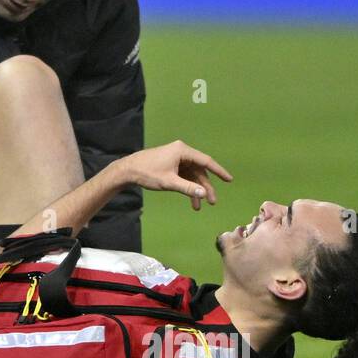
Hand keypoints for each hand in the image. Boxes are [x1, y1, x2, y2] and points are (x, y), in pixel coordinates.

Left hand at [116, 140, 232, 210]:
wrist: (127, 170)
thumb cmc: (147, 173)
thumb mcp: (169, 182)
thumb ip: (188, 188)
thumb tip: (203, 194)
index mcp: (182, 151)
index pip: (206, 161)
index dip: (219, 171)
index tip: (229, 179)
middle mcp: (181, 152)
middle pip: (199, 171)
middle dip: (205, 187)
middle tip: (212, 202)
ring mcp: (175, 158)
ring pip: (192, 175)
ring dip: (195, 190)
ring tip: (198, 206)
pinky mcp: (170, 164)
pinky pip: (184, 176)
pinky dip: (187, 187)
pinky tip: (190, 200)